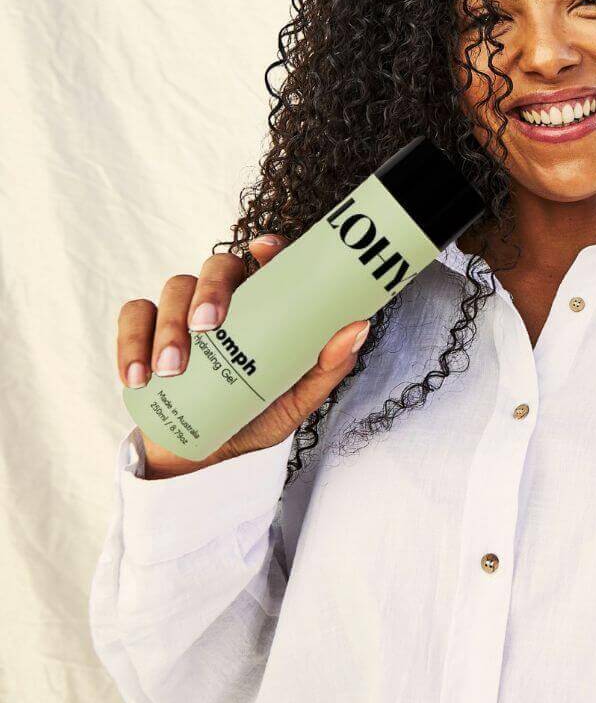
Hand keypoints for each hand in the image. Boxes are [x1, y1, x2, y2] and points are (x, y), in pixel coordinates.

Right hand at [116, 235, 371, 477]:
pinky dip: (131, 344)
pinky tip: (139, 376)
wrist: (202, 454)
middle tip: (208, 327)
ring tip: (174, 369)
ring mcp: (182, 314)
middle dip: (209, 291)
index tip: (264, 250)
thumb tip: (357, 328)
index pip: (264, 262)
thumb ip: (327, 367)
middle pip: (215, 267)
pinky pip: (133, 318)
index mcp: (261, 306)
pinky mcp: (145, 334)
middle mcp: (223, 301)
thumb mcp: (296, 399)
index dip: (266, 248)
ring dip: (169, 326)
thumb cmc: (254, 417)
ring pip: (173, 290)